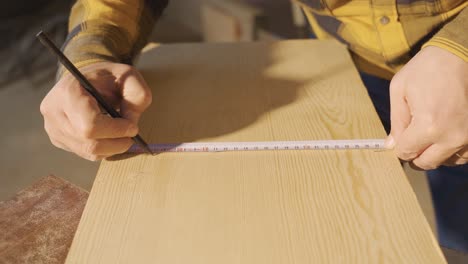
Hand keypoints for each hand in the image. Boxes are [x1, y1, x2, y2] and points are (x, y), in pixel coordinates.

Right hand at [40, 62, 151, 160]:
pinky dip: (103, 149)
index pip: (90, 124)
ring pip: (88, 151)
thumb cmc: (108, 77)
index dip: (116, 130)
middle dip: (117, 143)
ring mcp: (52, 127)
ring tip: (122, 135)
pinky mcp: (57, 138)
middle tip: (131, 136)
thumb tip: (131, 123)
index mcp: (68, 92)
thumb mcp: (128, 76)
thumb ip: (138, 95)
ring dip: (112, 148)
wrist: (86, 79)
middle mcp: (53, 111)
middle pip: (89, 142)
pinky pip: (85, 152)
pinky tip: (109, 137)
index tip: (133, 127)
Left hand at [385, 46, 467, 169]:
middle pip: (426, 162)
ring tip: (430, 132)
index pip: (406, 152)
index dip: (399, 147)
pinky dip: (453, 150)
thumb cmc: (427, 68)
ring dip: (435, 152)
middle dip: (415, 153)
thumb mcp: (400, 90)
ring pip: (447, 161)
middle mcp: (452, 136)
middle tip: (412, 138)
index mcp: (428, 126)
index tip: (400, 136)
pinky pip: (464, 154)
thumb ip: (396, 121)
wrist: (462, 53)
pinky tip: (445, 135)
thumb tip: (392, 145)